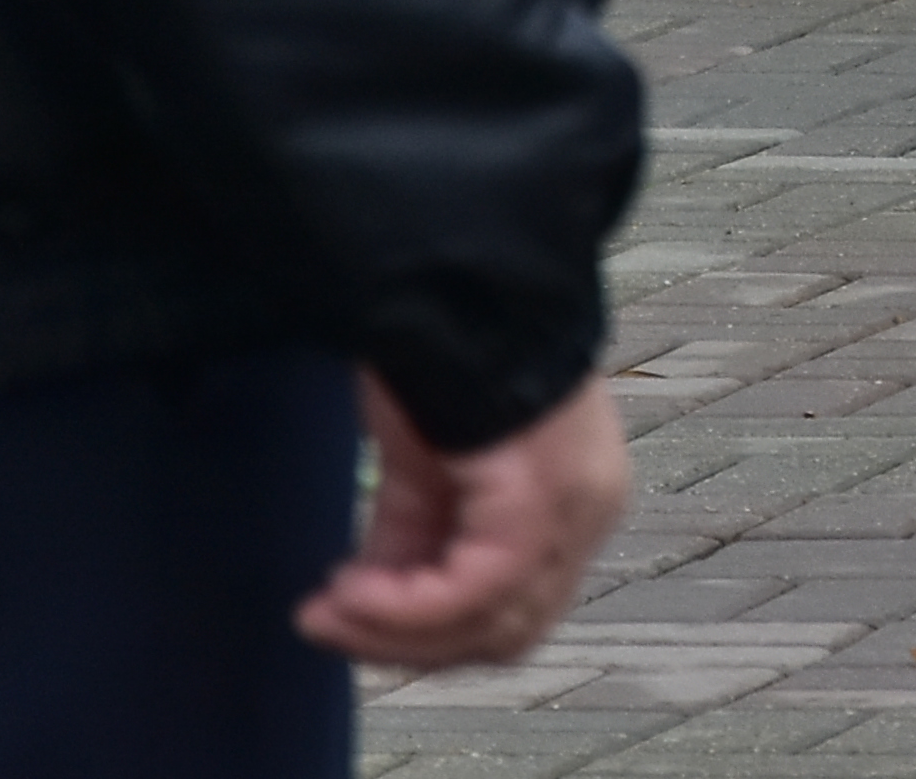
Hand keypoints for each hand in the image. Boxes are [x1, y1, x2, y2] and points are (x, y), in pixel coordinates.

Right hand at [297, 371, 628, 672]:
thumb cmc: (443, 354)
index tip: (340, 616)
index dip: (423, 635)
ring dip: (395, 632)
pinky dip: (403, 606)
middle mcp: (590, 509)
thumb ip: (415, 536)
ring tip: (328, 608)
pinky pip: (474, 589)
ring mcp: (575, 504)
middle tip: (325, 622)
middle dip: (405, 643)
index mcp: (573, 502)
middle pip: (506, 633)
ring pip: (494, 626)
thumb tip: (367, 600)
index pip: (513, 613)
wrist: (446, 272)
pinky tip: (346, 592)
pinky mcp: (542, 495)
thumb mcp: (429, 464)